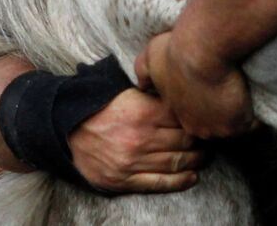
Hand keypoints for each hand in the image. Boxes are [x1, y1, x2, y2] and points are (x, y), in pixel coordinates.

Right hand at [68, 88, 204, 192]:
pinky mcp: (125, 180)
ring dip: (196, 160)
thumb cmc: (99, 109)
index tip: (204, 119)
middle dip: (201, 141)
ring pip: (176, 163)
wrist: (66, 132)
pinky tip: (192, 176)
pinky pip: (160, 183)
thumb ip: (153, 97)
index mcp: (142, 112)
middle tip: (210, 139)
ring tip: (204, 156)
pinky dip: (180, 181)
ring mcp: (133, 161)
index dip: (196, 119)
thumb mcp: (126, 93)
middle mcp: (141, 138)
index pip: (182, 118)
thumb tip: (180, 96)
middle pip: (184, 141)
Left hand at [135, 32, 255, 139]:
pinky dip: (256, 115)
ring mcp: (219, 128)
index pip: (194, 118)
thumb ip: (145, 71)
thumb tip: (142, 83)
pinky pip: (253, 125)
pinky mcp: (239, 123)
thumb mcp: (151, 57)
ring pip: (232, 127)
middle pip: (213, 127)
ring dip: (239, 114)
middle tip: (229, 94)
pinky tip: (255, 99)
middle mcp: (197, 126)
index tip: (212, 91)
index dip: (205, 105)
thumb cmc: (176, 49)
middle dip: (222, 115)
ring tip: (243, 96)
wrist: (203, 47)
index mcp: (178, 113)